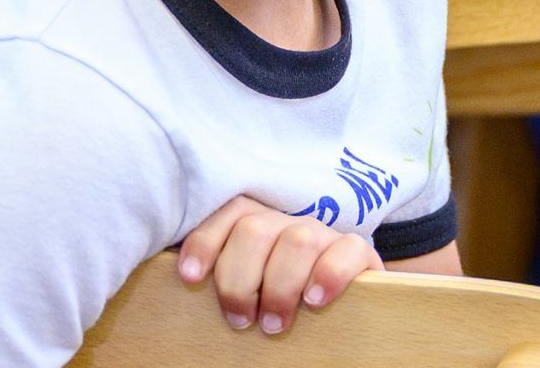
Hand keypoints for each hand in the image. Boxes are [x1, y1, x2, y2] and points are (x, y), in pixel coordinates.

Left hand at [176, 195, 381, 335]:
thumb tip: (183, 283)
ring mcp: (321, 234)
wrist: (335, 301)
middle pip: (253, 231)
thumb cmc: (273, 296)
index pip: (225, 215)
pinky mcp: (356, 251)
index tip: (190, 278)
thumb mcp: (244, 283)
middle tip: (241, 321)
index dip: (204, 242)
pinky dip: (329, 275)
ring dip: (280, 286)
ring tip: (275, 324)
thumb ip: (220, 275)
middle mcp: (284, 221)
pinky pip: (347, 249)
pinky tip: (315, 301)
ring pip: (297, 240)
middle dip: (240, 280)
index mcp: (252, 222)